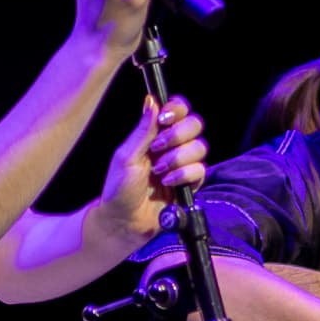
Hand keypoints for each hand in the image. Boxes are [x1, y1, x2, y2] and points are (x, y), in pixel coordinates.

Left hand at [93, 94, 208, 241]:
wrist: (124, 221)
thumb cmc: (119, 188)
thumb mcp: (127, 156)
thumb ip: (144, 129)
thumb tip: (152, 100)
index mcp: (156, 134)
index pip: (178, 110)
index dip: (177, 109)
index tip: (165, 119)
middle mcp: (173, 145)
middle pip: (195, 124)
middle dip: (178, 135)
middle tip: (157, 148)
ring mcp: (183, 164)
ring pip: (200, 147)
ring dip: (178, 158)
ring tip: (159, 171)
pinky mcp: (190, 183)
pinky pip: (200, 170)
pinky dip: (184, 175)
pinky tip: (168, 183)